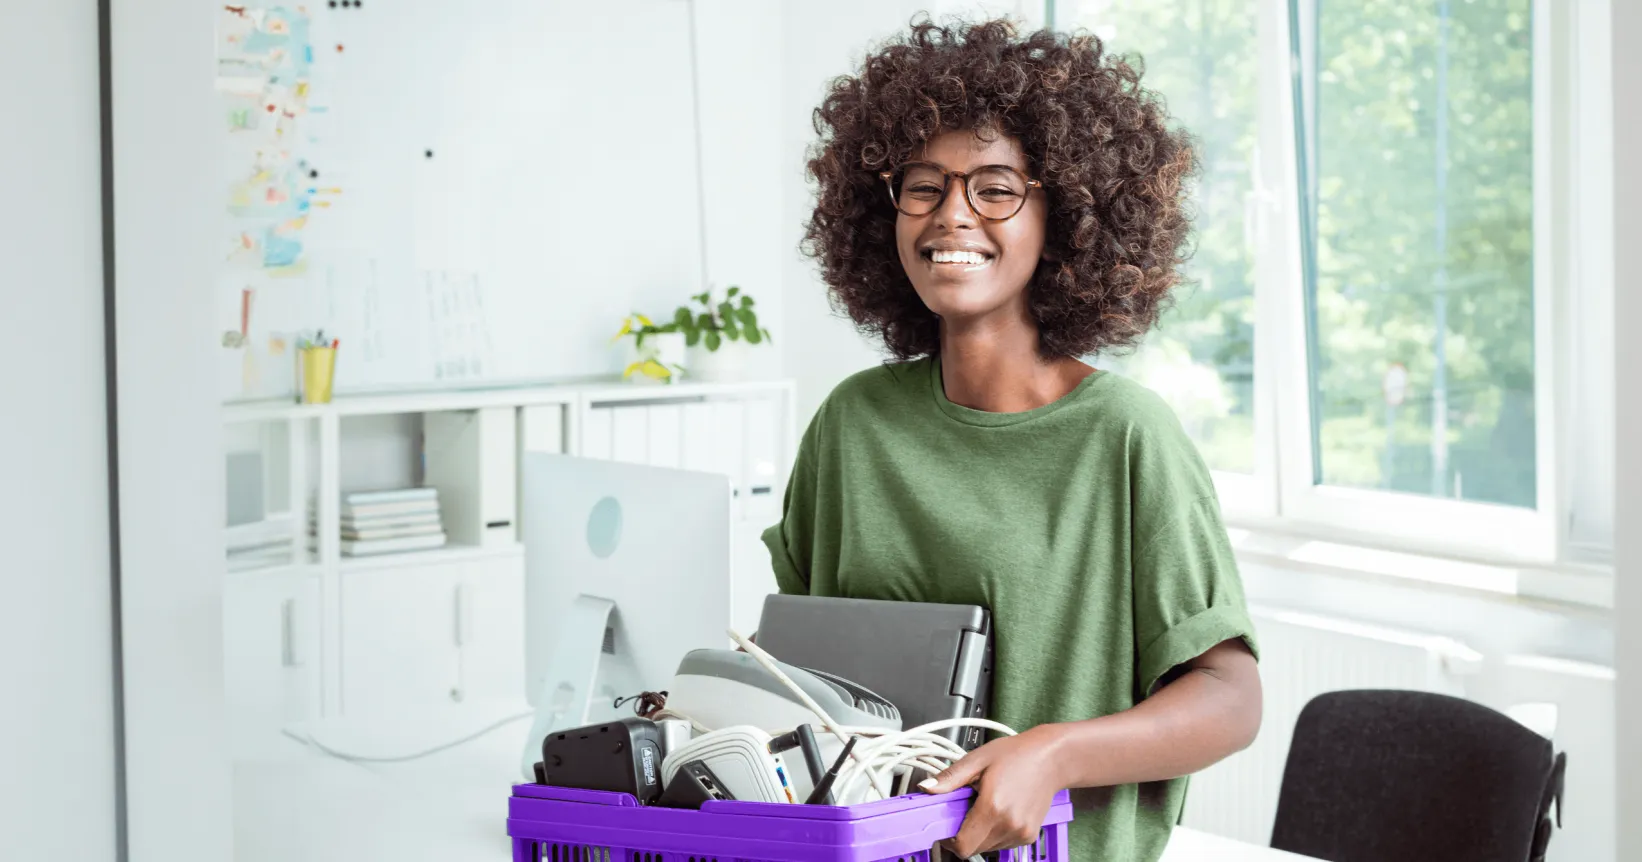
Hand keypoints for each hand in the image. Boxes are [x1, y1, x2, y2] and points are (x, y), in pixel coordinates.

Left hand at [919, 726, 1066, 857]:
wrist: (1052, 758)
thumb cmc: (1017, 754)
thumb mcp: (978, 759)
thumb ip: (950, 777)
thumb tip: (927, 788)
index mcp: (993, 806)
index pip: (963, 845)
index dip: (949, 840)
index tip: (945, 826)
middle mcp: (1009, 824)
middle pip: (973, 849)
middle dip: (963, 834)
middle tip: (965, 810)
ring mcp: (1021, 833)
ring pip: (988, 847)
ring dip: (979, 834)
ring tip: (985, 806)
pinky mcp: (1029, 835)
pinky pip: (1002, 844)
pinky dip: (995, 833)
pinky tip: (999, 811)